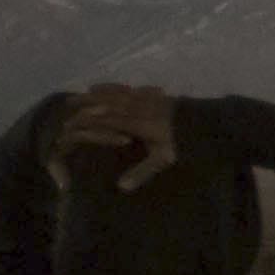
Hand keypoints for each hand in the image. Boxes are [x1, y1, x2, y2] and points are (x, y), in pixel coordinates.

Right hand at [57, 86, 181, 190]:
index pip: (107, 119)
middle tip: (69, 101)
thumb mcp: (164, 159)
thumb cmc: (183, 143)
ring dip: (103, 91)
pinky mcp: (158, 95)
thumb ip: (142, 172)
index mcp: (137, 123)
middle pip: (109, 102)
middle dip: (88, 101)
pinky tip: (118, 87)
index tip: (71, 121)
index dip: (89, 120)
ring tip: (88, 89)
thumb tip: (121, 187)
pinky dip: (122, 87)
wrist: (206, 123)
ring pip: (120, 92)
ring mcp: (148, 98)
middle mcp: (139, 107)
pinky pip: (134, 88)